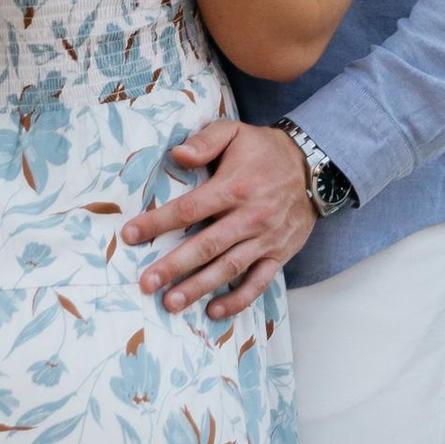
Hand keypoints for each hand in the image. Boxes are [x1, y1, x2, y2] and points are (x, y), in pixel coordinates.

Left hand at [122, 119, 314, 318]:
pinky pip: (258, 283)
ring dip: (199, 288)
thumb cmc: (265, 151)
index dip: (158, 222)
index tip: (129, 235)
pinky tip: (214, 311)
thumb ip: (205, 141)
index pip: (189, 209)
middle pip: (206, 245)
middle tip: (146, 283)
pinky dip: (237, 300)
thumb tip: (176, 154)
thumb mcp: (235, 132)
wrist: (314, 168)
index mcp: (234, 187)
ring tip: (171, 303)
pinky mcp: (279, 255)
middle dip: (174, 266)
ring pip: (228, 268)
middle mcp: (250, 217)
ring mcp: (265, 239)